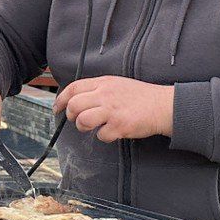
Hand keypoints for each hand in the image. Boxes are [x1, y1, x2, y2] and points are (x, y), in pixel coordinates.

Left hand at [55, 75, 173, 142]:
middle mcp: (105, 95)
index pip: (73, 88)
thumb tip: (78, 99)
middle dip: (71, 116)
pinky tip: (113, 132)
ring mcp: (112, 110)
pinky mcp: (120, 125)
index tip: (57, 108)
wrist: (163, 105)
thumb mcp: (117, 84)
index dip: (61, 99)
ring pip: (83, 121)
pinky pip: (101, 135)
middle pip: (74, 105)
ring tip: (94, 127)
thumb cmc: (141, 97)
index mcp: (103, 83)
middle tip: (77, 120)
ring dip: (84, 127)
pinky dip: (105, 137)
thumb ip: (98, 89)